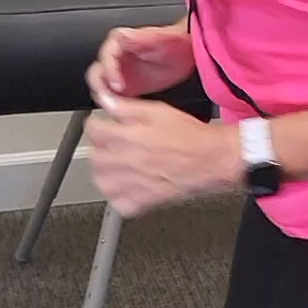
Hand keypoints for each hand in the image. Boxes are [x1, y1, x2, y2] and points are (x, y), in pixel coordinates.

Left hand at [84, 96, 240, 217]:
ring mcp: (135, 184)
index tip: (101, 124)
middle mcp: (128, 162)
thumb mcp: (159, 111)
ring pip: (102, 183)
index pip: (94, 131)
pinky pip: (121, 205)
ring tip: (113, 165)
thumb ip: (128, 108)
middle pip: (94, 158)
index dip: (96, 124)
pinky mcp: (146, 201)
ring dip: (104, 173)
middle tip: (109, 143)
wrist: (213, 159)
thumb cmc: (192, 136)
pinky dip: (119, 198)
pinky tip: (126, 187)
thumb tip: (107, 102)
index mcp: (129, 138)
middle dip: (98, 148)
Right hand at [87, 25, 195, 104]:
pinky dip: (114, 103)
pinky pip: (112, 96)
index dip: (109, 71)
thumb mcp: (160, 37)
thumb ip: (141, 37)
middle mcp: (115, 56)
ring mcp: (119, 71)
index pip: (105, 57)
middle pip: (97, 72)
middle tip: (114, 98)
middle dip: (102, 86)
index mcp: (119, 41)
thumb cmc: (174, 42)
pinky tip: (123, 108)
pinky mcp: (125, 86)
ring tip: (117, 105)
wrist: (186, 54)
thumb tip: (123, 35)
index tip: (117, 84)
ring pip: (102, 85)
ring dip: (106, 96)